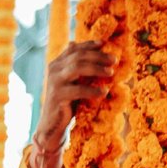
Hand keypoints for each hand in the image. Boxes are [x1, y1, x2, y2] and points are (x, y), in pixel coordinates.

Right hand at [32, 41, 118, 167]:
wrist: (53, 124)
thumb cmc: (67, 102)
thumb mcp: (74, 81)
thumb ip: (79, 66)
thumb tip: (93, 47)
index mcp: (56, 64)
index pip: (74, 48)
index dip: (89, 44)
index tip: (105, 43)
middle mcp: (53, 70)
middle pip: (78, 56)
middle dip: (98, 56)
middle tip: (114, 60)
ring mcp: (54, 83)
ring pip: (77, 67)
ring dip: (97, 69)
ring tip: (110, 73)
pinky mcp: (57, 96)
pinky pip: (78, 89)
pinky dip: (93, 90)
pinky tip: (103, 92)